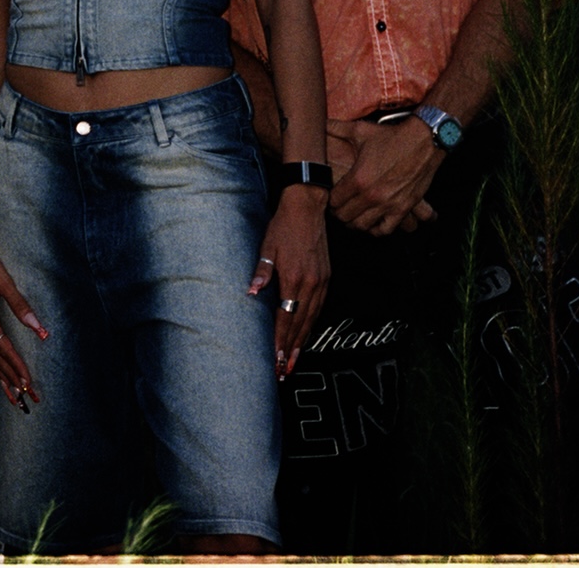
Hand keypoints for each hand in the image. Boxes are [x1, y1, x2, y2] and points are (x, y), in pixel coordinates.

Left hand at [249, 187, 329, 376]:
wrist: (308, 207)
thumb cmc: (283, 226)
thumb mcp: (267, 246)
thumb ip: (261, 272)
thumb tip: (252, 293)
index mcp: (294, 278)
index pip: (286, 317)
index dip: (280, 340)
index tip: (276, 359)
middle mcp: (311, 284)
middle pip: (301, 324)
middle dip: (291, 349)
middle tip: (284, 370)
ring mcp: (321, 282)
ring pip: (312, 319)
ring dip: (302, 341)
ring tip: (293, 360)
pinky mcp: (326, 278)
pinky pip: (319, 308)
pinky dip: (312, 325)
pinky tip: (305, 334)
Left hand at [328, 118, 441, 235]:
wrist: (424, 141)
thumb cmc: (392, 137)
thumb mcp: (360, 131)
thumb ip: (337, 128)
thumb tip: (321, 123)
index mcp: (358, 179)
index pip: (333, 201)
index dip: (329, 199)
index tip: (331, 196)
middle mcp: (371, 195)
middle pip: (344, 216)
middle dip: (339, 212)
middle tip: (339, 207)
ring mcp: (388, 204)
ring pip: (362, 226)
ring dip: (354, 222)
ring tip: (353, 215)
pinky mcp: (403, 208)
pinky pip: (385, 230)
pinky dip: (376, 229)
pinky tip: (373, 222)